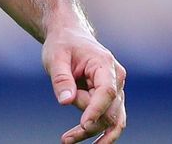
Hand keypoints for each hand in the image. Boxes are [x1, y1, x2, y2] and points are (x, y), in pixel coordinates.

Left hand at [43, 24, 125, 143]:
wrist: (69, 37)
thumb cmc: (62, 45)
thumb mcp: (55, 58)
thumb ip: (61, 79)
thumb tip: (66, 102)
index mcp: (105, 65)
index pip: (106, 92)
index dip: (96, 110)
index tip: (84, 124)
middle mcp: (116, 79)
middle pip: (109, 111)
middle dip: (89, 125)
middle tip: (65, 138)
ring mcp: (116, 90)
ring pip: (111, 120)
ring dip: (92, 132)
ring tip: (68, 140)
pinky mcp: (110, 99)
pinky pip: (108, 119)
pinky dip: (96, 130)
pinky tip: (79, 138)